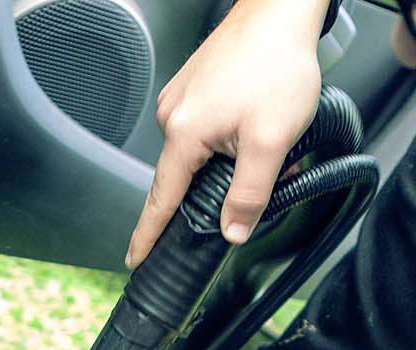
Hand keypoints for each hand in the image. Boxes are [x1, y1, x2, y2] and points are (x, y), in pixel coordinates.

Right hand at [125, 0, 325, 268]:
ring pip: (198, 152)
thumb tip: (233, 231)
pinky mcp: (194, 87)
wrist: (279, 12)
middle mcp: (173, 116)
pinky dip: (225, 137)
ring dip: (226, 159)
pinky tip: (253, 123)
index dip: (149, 235)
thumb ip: (250, 193)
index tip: (135, 259)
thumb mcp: (270, 141)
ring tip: (262, 141)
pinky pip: (203, 128)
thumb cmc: (275, 64)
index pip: (161, 200)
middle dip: (213, 189)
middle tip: (252, 179)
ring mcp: (181, 99)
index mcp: (184, 134)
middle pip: (184, 177)